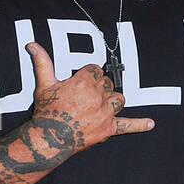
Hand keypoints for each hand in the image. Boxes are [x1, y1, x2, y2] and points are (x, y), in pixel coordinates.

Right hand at [26, 43, 152, 152]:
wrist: (49, 138)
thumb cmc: (47, 112)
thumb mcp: (44, 85)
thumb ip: (43, 62)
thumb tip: (33, 45)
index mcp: (84, 83)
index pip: (95, 70)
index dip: (89, 74)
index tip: (83, 79)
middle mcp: (97, 97)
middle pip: (108, 84)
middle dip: (99, 87)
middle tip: (87, 95)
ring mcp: (105, 113)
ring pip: (118, 99)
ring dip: (113, 100)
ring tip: (103, 103)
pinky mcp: (108, 128)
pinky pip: (128, 125)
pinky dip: (139, 124)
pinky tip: (150, 123)